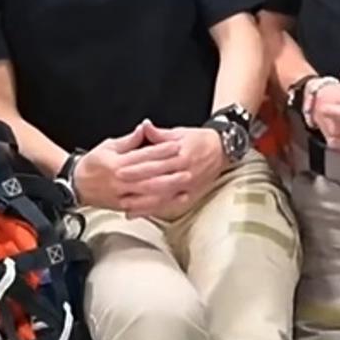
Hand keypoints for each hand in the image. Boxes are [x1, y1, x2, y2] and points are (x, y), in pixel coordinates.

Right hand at [70, 122, 206, 217]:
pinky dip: (158, 204)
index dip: (161, 150)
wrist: (75, 185)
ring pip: (148, 193)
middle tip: (188, 167)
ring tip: (184, 183)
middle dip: (170, 171)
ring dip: (168, 189)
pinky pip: (143, 207)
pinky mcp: (123, 206)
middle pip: (149, 175)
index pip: (144, 156)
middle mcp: (121, 180)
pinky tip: (171, 201)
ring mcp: (122, 195)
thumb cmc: (92, 163)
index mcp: (117, 163)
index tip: (176, 145)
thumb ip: (129, 140)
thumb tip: (144, 128)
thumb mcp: (108, 146)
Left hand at [109, 122, 226, 218]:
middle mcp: (185, 172)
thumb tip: (144, 126)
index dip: (136, 167)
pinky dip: (154, 210)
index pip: (154, 162)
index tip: (119, 169)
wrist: (222, 150)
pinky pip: (170, 206)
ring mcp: (188, 186)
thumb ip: (159, 134)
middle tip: (117, 188)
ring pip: (162, 197)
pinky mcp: (190, 196)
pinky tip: (140, 213)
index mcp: (181, 154)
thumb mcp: (180, 133)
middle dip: (135, 186)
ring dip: (143, 202)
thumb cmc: (199, 140)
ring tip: (124, 204)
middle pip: (157, 181)